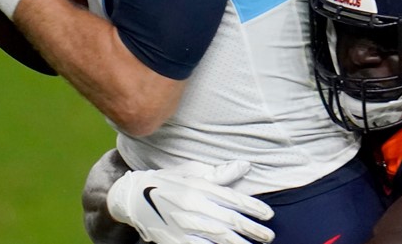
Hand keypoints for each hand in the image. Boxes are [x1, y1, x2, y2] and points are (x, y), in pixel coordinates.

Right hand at [107, 161, 274, 243]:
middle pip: (229, 221)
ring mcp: (183, 225)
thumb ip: (220, 173)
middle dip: (251, 230)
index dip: (253, 207)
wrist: (132, 197)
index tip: (269, 215)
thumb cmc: (167, 181)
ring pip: (217, 237)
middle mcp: (193, 206)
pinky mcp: (174, 240)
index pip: (232, 199)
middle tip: (269, 236)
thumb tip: (245, 166)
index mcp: (199, 188)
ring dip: (237, 243)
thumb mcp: (192, 171)